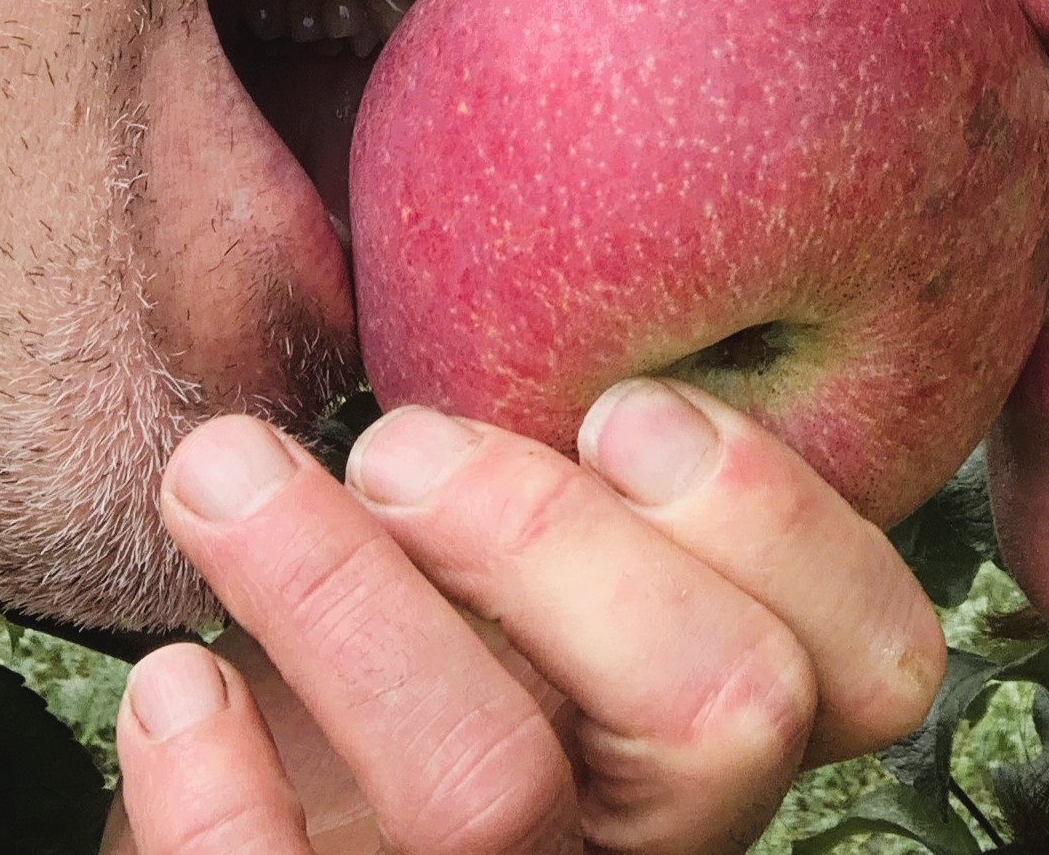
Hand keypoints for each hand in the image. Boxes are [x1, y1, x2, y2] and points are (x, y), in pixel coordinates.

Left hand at [106, 381, 946, 854]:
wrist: (259, 818)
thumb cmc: (404, 647)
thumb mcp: (523, 556)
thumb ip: (594, 462)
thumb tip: (596, 252)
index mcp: (718, 723)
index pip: (870, 662)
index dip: (778, 524)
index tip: (618, 404)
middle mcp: (650, 833)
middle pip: (721, 709)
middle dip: (557, 536)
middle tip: (397, 440)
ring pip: (491, 787)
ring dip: (344, 596)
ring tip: (224, 475)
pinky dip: (220, 782)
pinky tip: (177, 681)